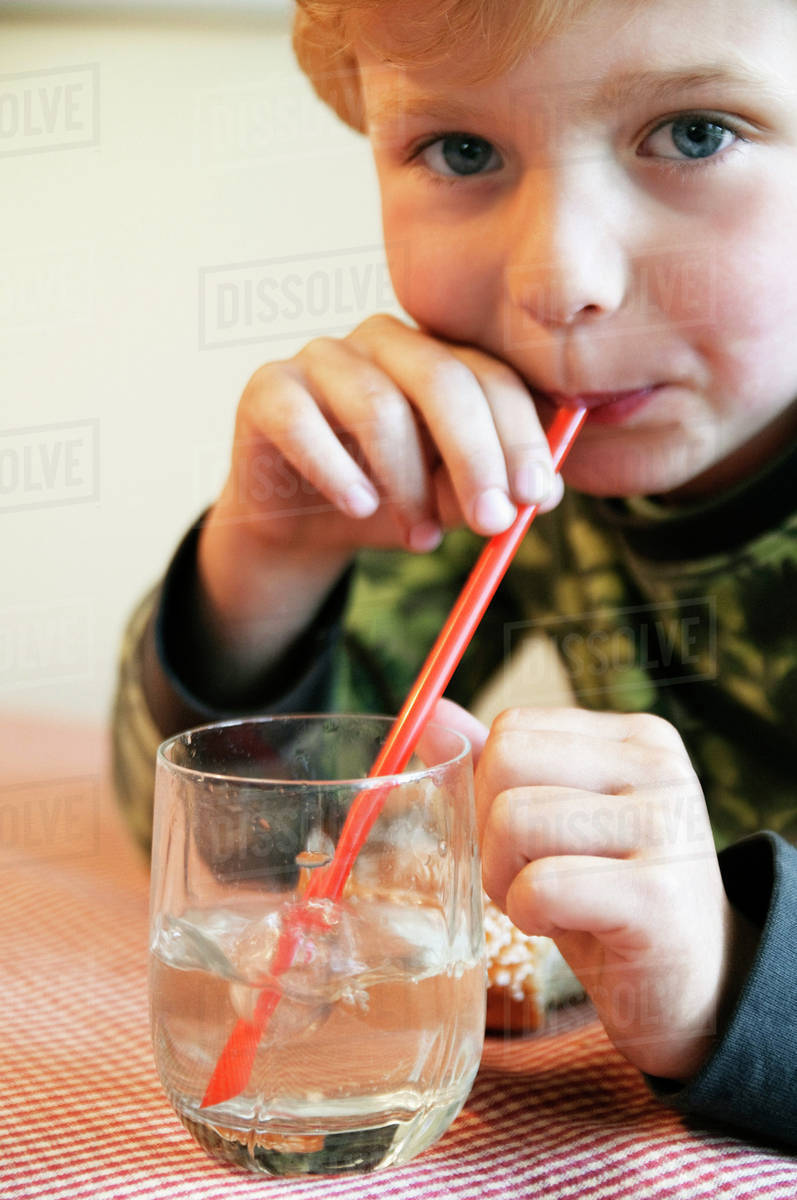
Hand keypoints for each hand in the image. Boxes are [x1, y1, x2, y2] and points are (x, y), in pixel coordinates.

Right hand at [196, 315, 561, 678]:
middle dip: (475, 457)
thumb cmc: (385, 499)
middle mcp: (383, 341)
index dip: (519, 436)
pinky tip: (359, 507)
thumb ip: (488, 489)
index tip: (536, 497)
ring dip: (408, 483)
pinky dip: (337, 470)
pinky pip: (303, 422)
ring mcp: (321, 357)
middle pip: (442, 380)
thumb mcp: (446, 500)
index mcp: (438, 354)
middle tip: (492, 521)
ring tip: (420, 538)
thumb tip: (540, 494)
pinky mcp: (268, 389)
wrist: (300, 524)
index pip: (490, 376)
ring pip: (379, 408)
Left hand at [435, 699, 756, 1081]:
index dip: (490, 790)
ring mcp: (664, 827)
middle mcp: (658, 767)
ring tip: (550, 903)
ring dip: (507, 879)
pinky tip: (569, 927)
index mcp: (636, 738)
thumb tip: (429, 717)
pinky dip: (531, 916)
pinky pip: (539, 887)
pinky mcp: (656, 897)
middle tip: (528, 876)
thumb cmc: (611, 899)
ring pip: (512, 820)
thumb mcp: (556, 822)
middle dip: (490, 831)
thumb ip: (498, 766)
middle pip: (505, 761)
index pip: (512, 728)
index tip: (527, 841)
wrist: (698, 989)